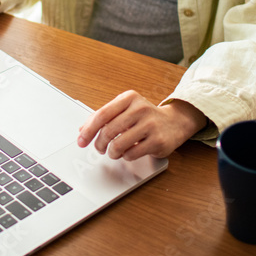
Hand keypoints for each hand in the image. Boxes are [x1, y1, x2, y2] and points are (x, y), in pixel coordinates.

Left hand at [77, 91, 206, 160]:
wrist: (175, 122)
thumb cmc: (145, 116)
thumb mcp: (125, 110)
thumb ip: (104, 117)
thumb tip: (83, 130)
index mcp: (129, 98)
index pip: (102, 115)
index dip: (88, 130)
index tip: (81, 141)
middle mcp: (140, 109)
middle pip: (108, 131)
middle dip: (99, 144)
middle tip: (99, 148)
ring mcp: (150, 125)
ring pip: (118, 145)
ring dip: (112, 152)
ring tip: (114, 152)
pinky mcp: (157, 141)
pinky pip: (131, 154)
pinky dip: (125, 156)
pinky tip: (128, 152)